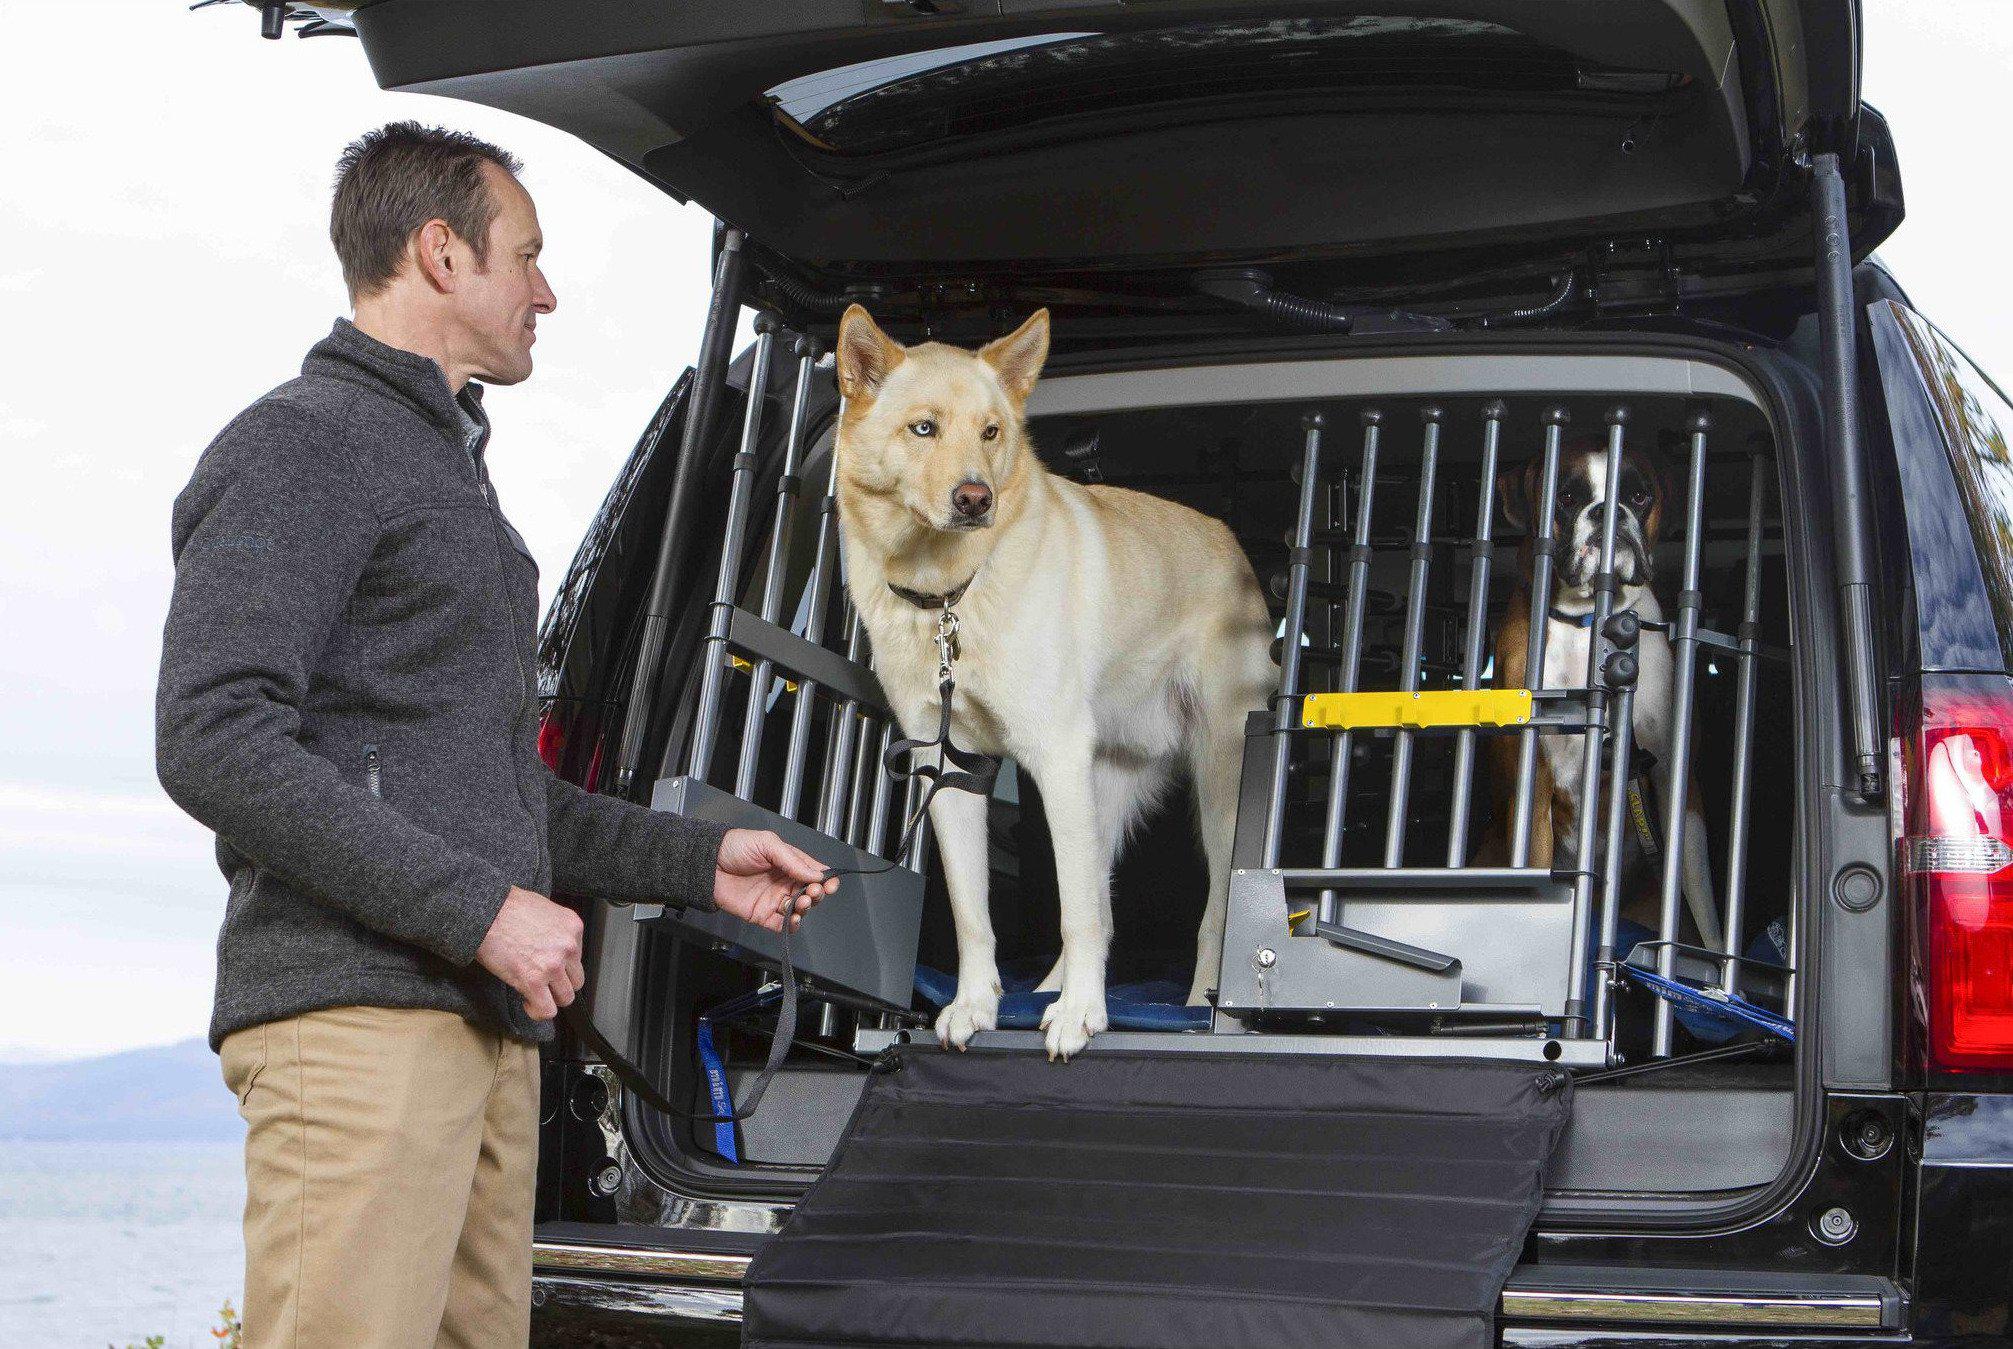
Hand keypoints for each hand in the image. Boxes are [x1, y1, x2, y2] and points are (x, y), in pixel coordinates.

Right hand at [475, 885, 584, 1020]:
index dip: (562, 966)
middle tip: (543, 983)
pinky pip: (547, 1010)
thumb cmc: (506, 907)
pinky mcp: (534, 981)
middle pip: (575, 981)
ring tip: (534, 993)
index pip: (577, 959)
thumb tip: (553, 946)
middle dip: (558, 984)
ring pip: (565, 997)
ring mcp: (553, 965)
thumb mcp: (544, 910)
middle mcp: (568, 947)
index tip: (549, 967)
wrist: (485, 912)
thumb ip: (556, 930)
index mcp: (573, 927)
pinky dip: (537, 1011)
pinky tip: (527, 1001)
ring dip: (549, 998)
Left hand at [713, 828, 837, 933]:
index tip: (830, 884)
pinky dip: (791, 925)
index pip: (814, 873)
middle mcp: (783, 882)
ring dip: (805, 909)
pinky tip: (793, 919)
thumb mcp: (768, 843)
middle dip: (816, 894)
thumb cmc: (734, 847)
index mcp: (788, 863)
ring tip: (802, 902)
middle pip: (810, 893)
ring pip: (799, 910)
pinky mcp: (762, 915)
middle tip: (812, 892)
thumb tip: (816, 874)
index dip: (825, 880)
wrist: (707, 864)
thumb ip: (792, 859)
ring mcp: (773, 899)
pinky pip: (782, 925)